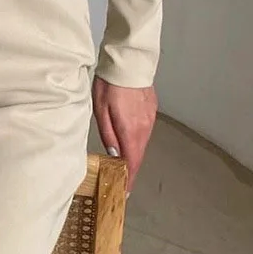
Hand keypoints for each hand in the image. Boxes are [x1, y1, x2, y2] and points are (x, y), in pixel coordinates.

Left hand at [92, 75, 157, 193]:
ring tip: (122, 161)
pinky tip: (128, 137)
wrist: (128, 61)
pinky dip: (137, 138)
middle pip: (138, 154)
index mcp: (131, 130)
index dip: (128, 179)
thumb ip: (108, 133)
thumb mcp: (100, 109)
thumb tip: (114, 154)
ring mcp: (150, 118)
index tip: (124, 192)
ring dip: (133, 152)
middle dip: (130, 168)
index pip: (132, 162)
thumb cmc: (109, 84)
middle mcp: (144, 127)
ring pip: (142, 142)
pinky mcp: (152, 109)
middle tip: (120, 180)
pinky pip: (144, 130)